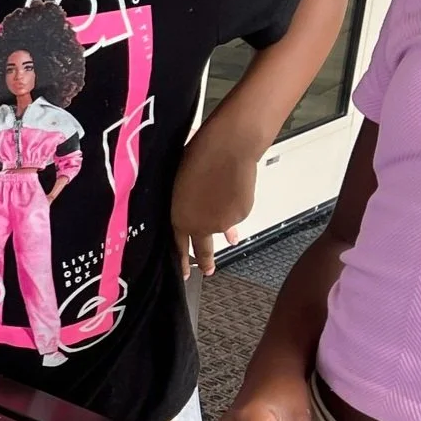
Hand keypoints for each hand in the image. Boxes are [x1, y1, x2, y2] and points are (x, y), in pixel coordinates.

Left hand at [171, 131, 253, 276]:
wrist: (229, 148)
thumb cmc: (199, 155)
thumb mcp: (182, 183)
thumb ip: (188, 204)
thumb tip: (200, 212)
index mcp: (179, 217)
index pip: (180, 246)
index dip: (183, 260)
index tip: (185, 272)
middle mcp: (201, 226)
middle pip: (203, 250)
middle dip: (205, 262)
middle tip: (207, 271)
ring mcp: (223, 223)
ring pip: (223, 227)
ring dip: (224, 220)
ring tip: (225, 203)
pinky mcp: (241, 215)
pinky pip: (236, 214)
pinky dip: (235, 205)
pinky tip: (233, 188)